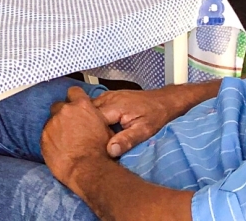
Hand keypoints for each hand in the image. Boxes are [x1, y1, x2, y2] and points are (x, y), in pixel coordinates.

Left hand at [41, 87, 112, 193]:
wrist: (88, 169)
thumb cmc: (99, 151)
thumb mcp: (105, 128)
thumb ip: (95, 118)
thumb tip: (93, 118)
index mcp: (81, 106)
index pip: (74, 92)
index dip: (75, 97)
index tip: (75, 104)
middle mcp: (65, 111)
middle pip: (59, 106)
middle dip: (63, 114)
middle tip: (70, 126)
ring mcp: (52, 124)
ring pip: (51, 121)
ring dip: (57, 128)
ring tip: (65, 142)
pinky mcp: (44, 137)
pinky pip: (46, 136)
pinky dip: (50, 140)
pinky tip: (59, 150)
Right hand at [92, 85, 208, 157]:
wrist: (164, 101)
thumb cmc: (155, 116)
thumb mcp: (144, 131)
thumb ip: (126, 140)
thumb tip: (110, 151)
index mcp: (115, 106)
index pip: (90, 120)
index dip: (87, 133)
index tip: (85, 145)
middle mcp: (109, 98)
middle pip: (86, 112)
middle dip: (83, 126)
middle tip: (82, 142)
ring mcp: (108, 95)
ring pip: (88, 107)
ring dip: (86, 120)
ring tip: (85, 135)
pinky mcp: (110, 96)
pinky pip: (94, 105)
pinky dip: (91, 115)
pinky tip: (94, 127)